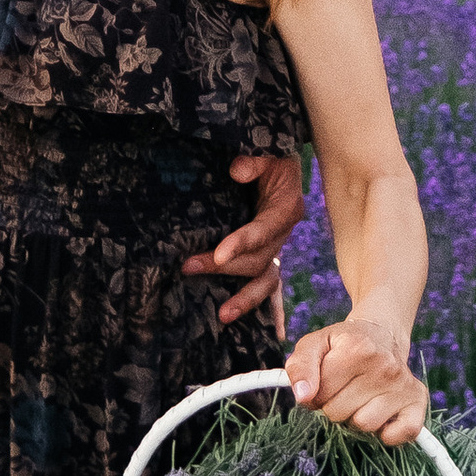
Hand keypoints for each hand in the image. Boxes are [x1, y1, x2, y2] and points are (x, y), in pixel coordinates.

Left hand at [184, 149, 304, 328]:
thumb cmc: (270, 156)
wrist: (280, 163)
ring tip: (223, 314)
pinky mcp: (268, 253)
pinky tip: (254, 324)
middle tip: (189, 266)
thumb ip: (254, 161)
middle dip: (225, 268)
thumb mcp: (267, 152)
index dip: (241, 243)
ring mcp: (276, 246)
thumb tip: (237, 170)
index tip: (216, 255)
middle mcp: (283, 232)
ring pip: (266, 279)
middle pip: (258, 260)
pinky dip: (260, 303)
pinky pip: (266, 282)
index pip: (262, 231)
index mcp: (286, 208)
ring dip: (245, 298)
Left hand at [285, 310, 426, 442]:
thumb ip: (300, 367)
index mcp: (357, 348)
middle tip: (343, 388)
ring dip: (356, 417)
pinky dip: (387, 432)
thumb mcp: (316, 344)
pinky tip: (382, 412)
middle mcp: (384, 365)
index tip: (324, 382)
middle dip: (333, 405)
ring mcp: (403, 384)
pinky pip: (398, 435)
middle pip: (338, 413)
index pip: (319, 395)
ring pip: (363, 425)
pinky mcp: (417, 401)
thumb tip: (302, 396)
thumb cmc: (344, 343)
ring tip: (361, 397)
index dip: (316, 393)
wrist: (382, 334)